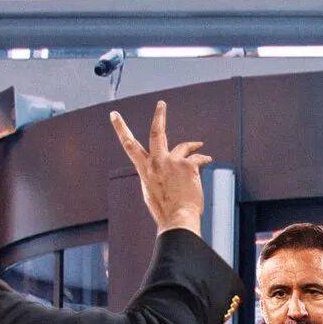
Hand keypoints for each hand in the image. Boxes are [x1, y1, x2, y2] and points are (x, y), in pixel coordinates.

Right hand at [110, 100, 211, 234]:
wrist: (178, 220)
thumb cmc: (165, 212)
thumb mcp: (151, 192)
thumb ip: (154, 176)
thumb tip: (159, 168)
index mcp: (144, 170)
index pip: (129, 146)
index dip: (121, 129)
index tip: (114, 115)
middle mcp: (157, 163)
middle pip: (157, 133)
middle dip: (159, 116)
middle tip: (161, 104)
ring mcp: (173, 163)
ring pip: (184, 146)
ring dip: (192, 145)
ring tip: (199, 145)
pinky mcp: (188, 166)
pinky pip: (198, 159)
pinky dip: (203, 159)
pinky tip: (208, 159)